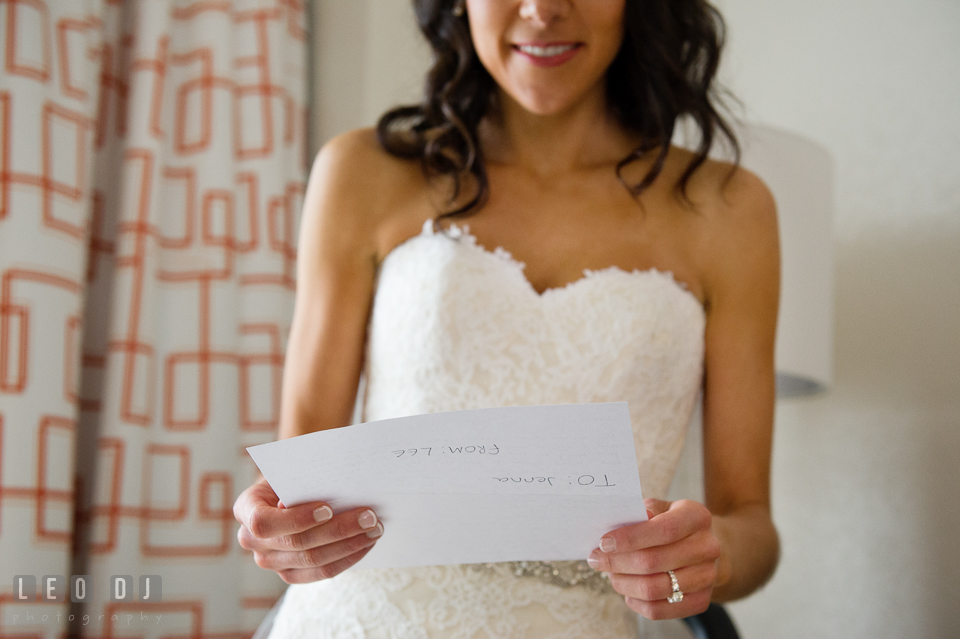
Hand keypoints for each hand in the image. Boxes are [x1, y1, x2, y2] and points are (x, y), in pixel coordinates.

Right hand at [233, 476, 383, 583]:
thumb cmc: (291, 472)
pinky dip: (347, 558)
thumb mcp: (290, 467)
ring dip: (349, 545)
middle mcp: (252, 541)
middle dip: (339, 530)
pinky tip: (366, 543)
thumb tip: (338, 486)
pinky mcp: (290, 574)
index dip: (296, 519)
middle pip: (298, 544)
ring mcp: (270, 562)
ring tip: (375, 529)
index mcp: (245, 509)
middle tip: (370, 516)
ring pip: (313, 561)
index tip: (328, 508)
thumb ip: (302, 476)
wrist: (287, 485)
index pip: (264, 523)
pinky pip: (321, 573)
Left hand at [587, 498, 720, 619]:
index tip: (604, 543)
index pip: (664, 530)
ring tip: (611, 574)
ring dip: (623, 583)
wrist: (702, 547)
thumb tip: (618, 522)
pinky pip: (660, 609)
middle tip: (597, 559)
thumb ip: (640, 513)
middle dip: (617, 562)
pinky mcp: (701, 600)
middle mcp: (708, 547)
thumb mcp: (660, 508)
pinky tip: (627, 591)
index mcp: (696, 517)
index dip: (630, 538)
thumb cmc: (672, 524)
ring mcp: (707, 576)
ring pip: (654, 588)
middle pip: (654, 561)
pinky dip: (636, 602)